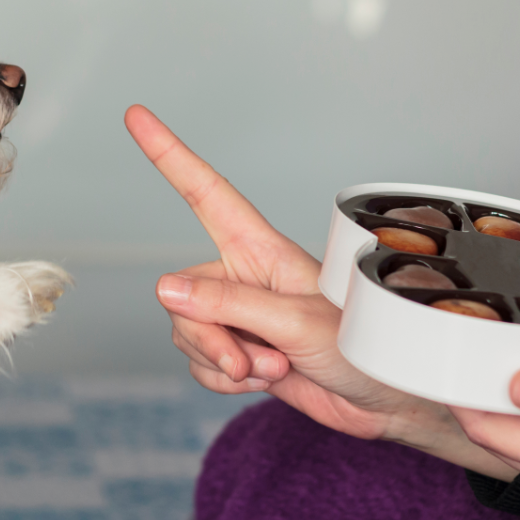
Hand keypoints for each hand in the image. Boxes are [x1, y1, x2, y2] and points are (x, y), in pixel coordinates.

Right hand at [125, 105, 515, 478]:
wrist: (382, 402)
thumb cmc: (361, 347)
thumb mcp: (295, 323)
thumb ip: (228, 306)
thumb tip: (165, 288)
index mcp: (261, 249)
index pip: (205, 193)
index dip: (170, 155)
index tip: (137, 116)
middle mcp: (243, 277)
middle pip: (181, 295)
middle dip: (207, 336)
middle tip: (249, 360)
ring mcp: (239, 316)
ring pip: (186, 333)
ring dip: (221, 362)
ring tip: (272, 368)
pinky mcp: (238, 351)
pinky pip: (199, 364)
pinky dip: (223, 381)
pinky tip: (262, 382)